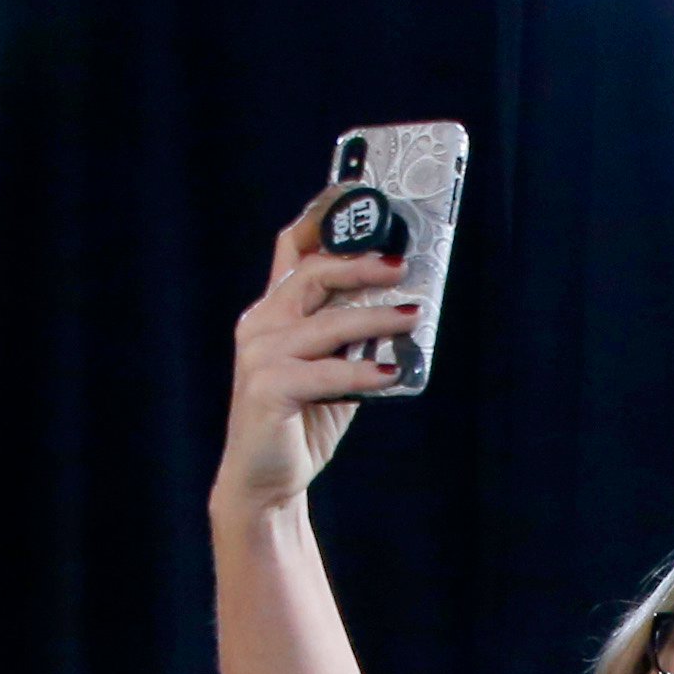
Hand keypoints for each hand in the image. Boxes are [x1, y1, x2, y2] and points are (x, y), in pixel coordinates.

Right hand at [216, 195, 414, 519]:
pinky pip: (323, 372)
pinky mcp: (267, 388)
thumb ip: (356, 337)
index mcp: (273, 311)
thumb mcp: (334, 368)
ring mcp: (260, 355)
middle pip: (312, 274)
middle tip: (403, 266)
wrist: (267, 479)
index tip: (357, 195)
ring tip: (413, 315)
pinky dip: (361, 373)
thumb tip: (405, 305)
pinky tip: (392, 374)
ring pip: (326, 323)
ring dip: (375, 318)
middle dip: (361, 264)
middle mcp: (261, 324)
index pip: (293, 249)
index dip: (322, 218)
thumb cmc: (303, 419)